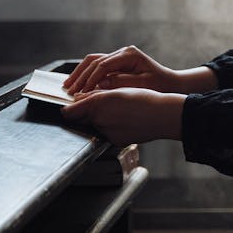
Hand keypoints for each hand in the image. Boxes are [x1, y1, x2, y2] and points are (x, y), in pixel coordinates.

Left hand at [60, 87, 184, 144]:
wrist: (163, 116)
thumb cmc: (145, 100)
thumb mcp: (118, 90)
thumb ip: (95, 95)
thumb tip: (78, 99)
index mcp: (98, 105)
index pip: (70, 112)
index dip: (69, 108)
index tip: (69, 106)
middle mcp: (100, 121)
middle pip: (82, 119)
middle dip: (86, 113)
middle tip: (100, 105)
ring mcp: (108, 133)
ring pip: (95, 125)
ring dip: (100, 119)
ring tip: (119, 111)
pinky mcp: (116, 141)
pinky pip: (107, 133)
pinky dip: (111, 127)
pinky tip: (125, 120)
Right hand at [64, 45, 181, 94]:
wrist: (170, 83)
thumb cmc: (159, 85)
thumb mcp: (142, 85)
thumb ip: (121, 83)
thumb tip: (100, 84)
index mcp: (129, 55)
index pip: (104, 65)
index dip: (91, 79)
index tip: (82, 92)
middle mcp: (123, 52)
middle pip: (95, 60)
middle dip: (81, 76)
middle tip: (69, 90)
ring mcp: (119, 56)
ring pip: (93, 61)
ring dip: (80, 73)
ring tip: (68, 85)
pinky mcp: (117, 62)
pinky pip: (97, 66)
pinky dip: (86, 74)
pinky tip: (77, 83)